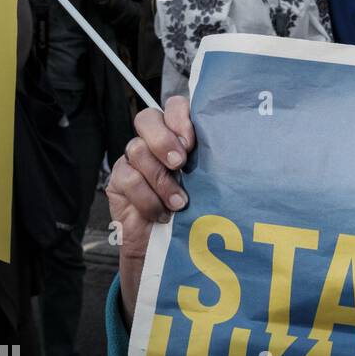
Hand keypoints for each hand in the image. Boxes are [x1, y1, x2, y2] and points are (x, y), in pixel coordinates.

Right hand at [106, 96, 194, 324]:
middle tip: (180, 164)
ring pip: (137, 150)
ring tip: (179, 202)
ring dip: (160, 178)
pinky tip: (161, 213)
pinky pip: (127, 178)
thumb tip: (235, 150)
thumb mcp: (210, 185)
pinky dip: (146, 197)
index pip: (174, 106)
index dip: (180, 117)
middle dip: (163, 140)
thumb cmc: (198, 212)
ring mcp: (134, 160)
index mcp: (180, 136)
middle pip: (147, 119)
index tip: (192, 141)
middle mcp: (154, 142)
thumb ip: (212, 164)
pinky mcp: (119, 182)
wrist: (171, 249)